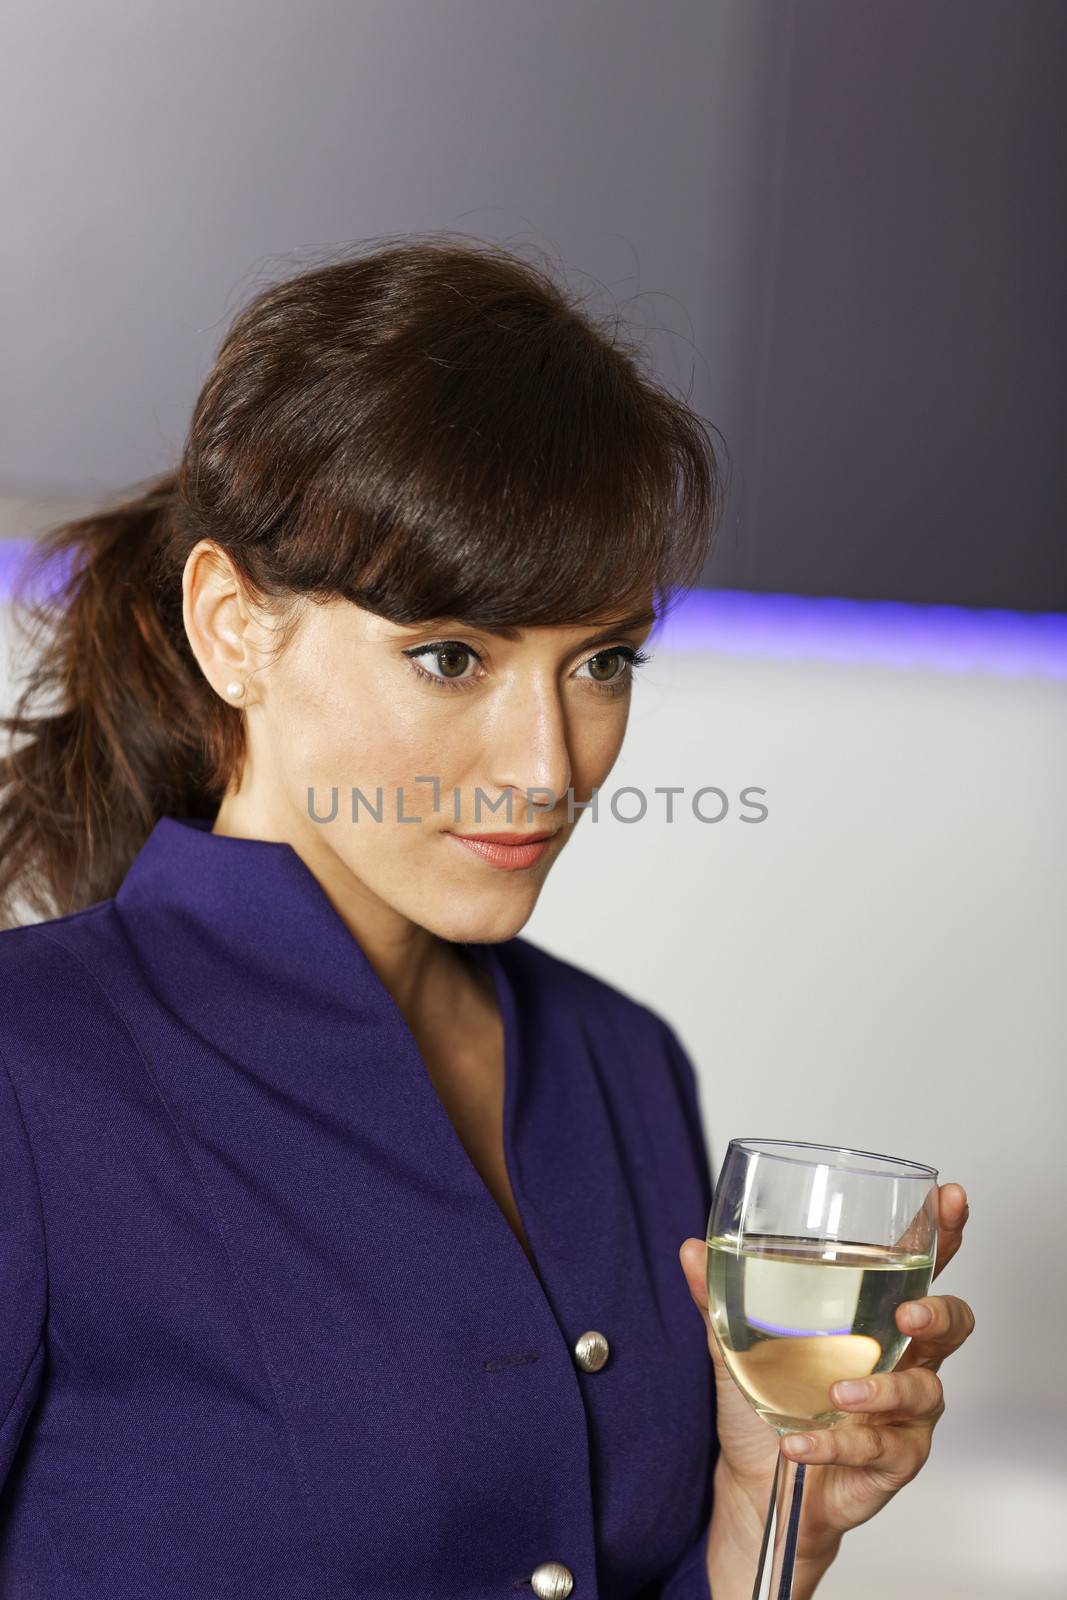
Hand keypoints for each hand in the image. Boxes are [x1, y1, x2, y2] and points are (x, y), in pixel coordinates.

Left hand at [679, 1181, 973, 1563]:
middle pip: (951, 1323)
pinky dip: (838, 1444)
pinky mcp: (894, 1459)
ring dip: (883, 1390)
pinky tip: (800, 1441)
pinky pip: (882, 1448)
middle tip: (909, 1313)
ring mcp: (905, 1410)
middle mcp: (902, 1356)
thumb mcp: (735, 1343)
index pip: (919, 1264)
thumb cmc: (764, 1397)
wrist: (755, 1480)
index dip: (945, 1229)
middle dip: (939, 1313)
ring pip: (926, 1389)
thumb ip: (718, 1297)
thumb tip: (690, 1248)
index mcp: (873, 1313)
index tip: (951, 1196)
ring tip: (837, 1396)